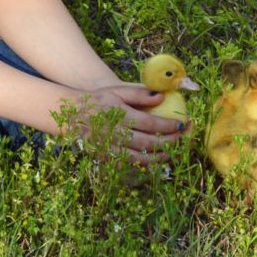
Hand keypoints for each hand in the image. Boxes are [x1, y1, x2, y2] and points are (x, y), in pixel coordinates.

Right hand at [69, 84, 185, 164]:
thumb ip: (139, 93)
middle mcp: (114, 134)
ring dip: (160, 157)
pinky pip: (129, 166)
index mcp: (119, 115)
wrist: (72, 116)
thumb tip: (162, 97)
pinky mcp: (106, 159)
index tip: (183, 124)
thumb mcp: (117, 90)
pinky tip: (155, 161)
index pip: (149, 124)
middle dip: (170, 142)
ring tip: (173, 151)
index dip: (168, 126)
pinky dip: (144, 166)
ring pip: (140, 159)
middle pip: (148, 143)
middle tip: (183, 138)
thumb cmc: (99, 100)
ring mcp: (110, 149)